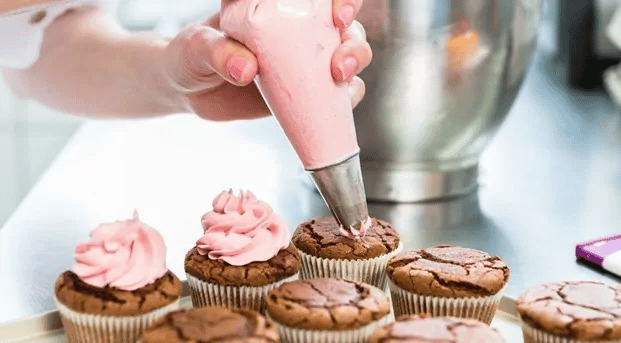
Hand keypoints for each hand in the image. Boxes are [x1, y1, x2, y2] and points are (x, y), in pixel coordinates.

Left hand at [160, 0, 371, 120]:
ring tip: (340, 81)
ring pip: (346, 59)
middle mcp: (296, 32)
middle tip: (340, 63)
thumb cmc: (189, 57)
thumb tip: (245, 69)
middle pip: (344, 29)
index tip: (339, 14)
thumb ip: (218, 52)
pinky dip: (347, 98)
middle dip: (354, 42)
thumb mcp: (198, 47)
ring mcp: (301, 63)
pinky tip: (342, 102)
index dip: (343, 0)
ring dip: (355, 68)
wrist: (184, 91)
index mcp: (275, 7)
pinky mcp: (301, 93)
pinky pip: (335, 95)